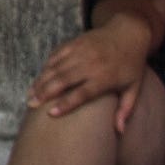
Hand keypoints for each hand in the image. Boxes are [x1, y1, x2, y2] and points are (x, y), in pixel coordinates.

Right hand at [26, 18, 147, 120]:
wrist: (129, 33)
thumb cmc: (132, 65)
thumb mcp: (134, 87)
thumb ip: (126, 109)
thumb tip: (120, 131)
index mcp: (104, 78)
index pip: (82, 93)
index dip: (66, 103)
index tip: (50, 113)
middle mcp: (90, 64)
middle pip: (62, 80)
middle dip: (44, 93)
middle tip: (31, 104)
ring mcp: (80, 52)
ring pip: (55, 68)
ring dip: (40, 81)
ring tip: (30, 94)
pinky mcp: (73, 43)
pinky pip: (55, 56)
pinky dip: (45, 67)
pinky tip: (38, 78)